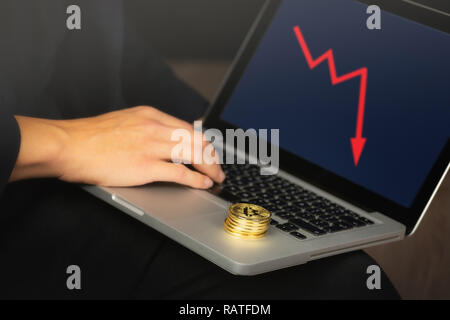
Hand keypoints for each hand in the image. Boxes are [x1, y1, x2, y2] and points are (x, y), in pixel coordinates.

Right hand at [11, 106, 224, 188]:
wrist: (69, 145)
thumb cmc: (91, 137)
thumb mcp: (125, 122)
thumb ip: (148, 128)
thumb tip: (166, 138)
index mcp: (151, 115)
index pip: (189, 128)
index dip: (204, 143)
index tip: (210, 152)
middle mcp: (155, 127)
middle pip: (197, 140)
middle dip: (212, 156)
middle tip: (218, 168)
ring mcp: (151, 146)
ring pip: (194, 154)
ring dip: (210, 167)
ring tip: (216, 177)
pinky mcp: (145, 166)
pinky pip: (180, 173)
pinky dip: (196, 179)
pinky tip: (202, 184)